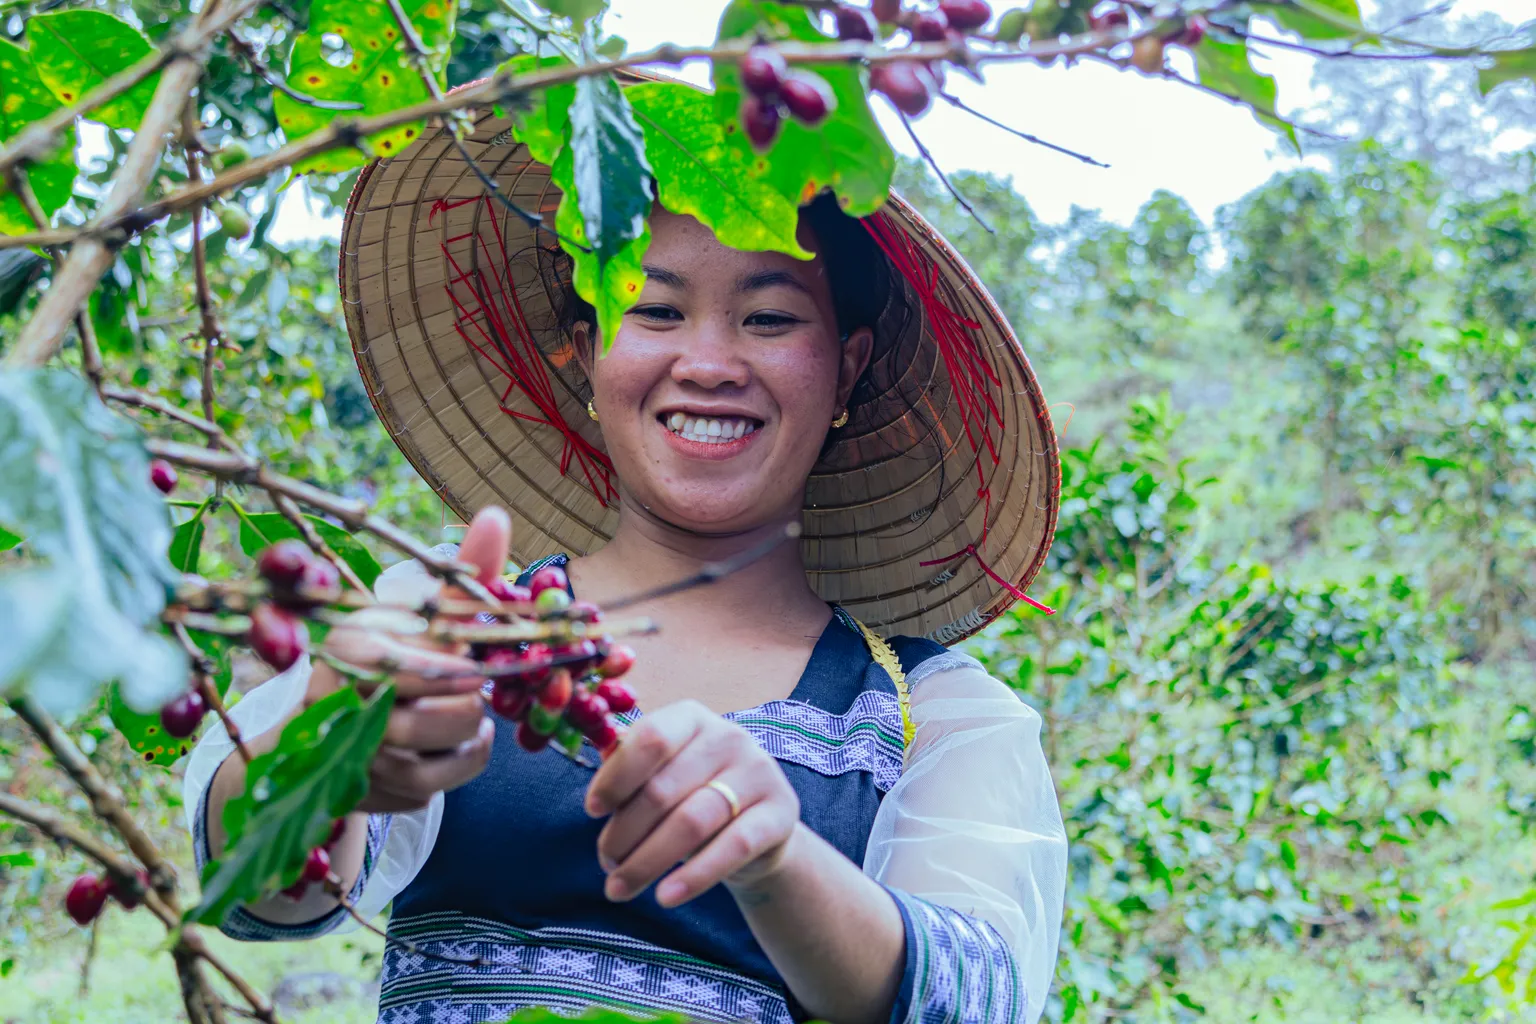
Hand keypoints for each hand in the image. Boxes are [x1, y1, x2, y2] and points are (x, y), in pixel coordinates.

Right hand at [312, 507, 512, 812]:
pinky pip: (425, 794)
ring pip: (431, 766)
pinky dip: (452, 773)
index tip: (474, 674)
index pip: (411, 670)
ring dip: (467, 746)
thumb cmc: (399, 647)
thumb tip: (496, 515)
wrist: (342, 711)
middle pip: (429, 723)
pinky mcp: (360, 791)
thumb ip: (468, 570)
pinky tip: (451, 749)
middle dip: (466, 715)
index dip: (453, 677)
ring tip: (472, 723)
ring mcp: (346, 753)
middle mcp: (340, 701)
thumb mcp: (429, 608)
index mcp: (353, 646)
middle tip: (472, 698)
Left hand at [585, 700, 800, 907]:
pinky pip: (732, 848)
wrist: (756, 830)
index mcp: (692, 718)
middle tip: (605, 864)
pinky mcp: (780, 813)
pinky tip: (664, 897)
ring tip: (619, 888)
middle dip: (624, 833)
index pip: (651, 738)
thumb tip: (596, 793)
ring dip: (647, 862)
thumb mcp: (662, 776)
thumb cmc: (692, 796)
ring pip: (692, 822)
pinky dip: (693, 877)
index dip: (616, 777)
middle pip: (664, 789)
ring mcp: (759, 772)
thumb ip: (628, 772)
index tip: (592, 811)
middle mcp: (729, 737)